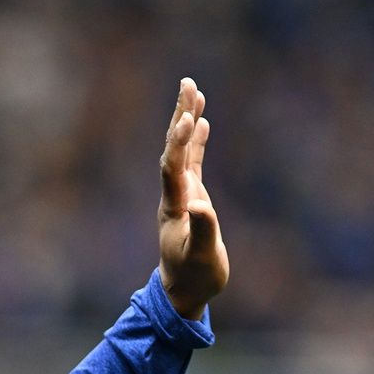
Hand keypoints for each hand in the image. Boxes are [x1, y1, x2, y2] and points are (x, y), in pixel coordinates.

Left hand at [157, 78, 227, 318]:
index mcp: (174, 206)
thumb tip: (200, 207)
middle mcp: (174, 194)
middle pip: (173, 148)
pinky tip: (201, 120)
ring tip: (193, 89)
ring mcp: (182, 193)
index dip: (177, 143)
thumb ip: (202, 231)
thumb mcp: (201, 257)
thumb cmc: (194, 277)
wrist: (185, 289)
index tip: (187, 117)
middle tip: (188, 83)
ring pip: (182, 149)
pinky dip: (195, 140)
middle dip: (180, 115)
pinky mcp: (192, 196)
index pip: (172, 167)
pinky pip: (192, 161)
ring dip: (187, 119)